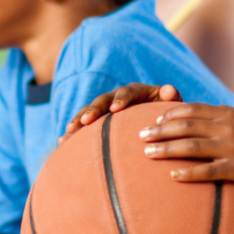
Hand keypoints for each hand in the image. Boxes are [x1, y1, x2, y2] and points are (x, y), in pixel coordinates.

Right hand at [61, 84, 181, 141]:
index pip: (127, 92)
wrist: (158, 123)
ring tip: (69, 132)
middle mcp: (117, 98)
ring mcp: (105, 111)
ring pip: (89, 112)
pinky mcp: (97, 123)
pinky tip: (62, 143)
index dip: (120, 99)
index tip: (115, 109)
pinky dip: (73, 134)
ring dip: (78, 120)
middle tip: (85, 121)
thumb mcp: (172, 104)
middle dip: (93, 110)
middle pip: (102, 101)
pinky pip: (83, 127)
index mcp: (136, 92)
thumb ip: (171, 97)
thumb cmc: (167, 114)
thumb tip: (170, 90)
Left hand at [139, 104, 233, 191]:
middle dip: (160, 130)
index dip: (170, 114)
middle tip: (139, 135)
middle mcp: (228, 127)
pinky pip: (209, 171)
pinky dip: (189, 173)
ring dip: (166, 149)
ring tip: (147, 153)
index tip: (153, 119)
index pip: (193, 109)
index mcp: (228, 114)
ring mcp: (233, 147)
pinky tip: (173, 176)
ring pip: (192, 147)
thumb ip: (223, 116)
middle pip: (186, 126)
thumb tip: (199, 114)